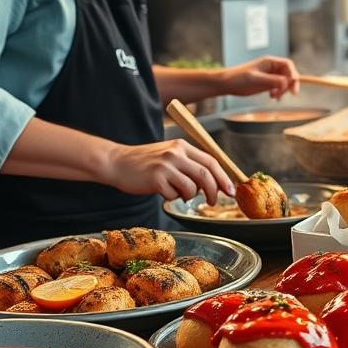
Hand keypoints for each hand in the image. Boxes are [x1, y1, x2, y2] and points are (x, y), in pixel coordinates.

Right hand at [102, 139, 233, 201]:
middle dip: (213, 191)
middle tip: (212, 201)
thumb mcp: (169, 155)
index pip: (211, 161)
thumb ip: (189, 164)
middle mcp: (175, 153)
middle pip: (205, 175)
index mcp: (181, 146)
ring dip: (188, 196)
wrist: (116, 162)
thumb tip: (212, 182)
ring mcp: (165, 166)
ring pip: (191, 188)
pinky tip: (161, 191)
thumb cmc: (144, 162)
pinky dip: (171, 198)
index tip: (231, 190)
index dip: (223, 177)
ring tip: (176, 192)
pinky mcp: (156, 179)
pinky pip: (173, 195)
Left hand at [219, 56, 299, 98]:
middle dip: (290, 84)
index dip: (293, 73)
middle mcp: (271, 68)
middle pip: (288, 74)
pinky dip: (279, 93)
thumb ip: (272, 80)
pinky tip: (272, 97)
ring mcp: (269, 76)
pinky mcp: (266, 84)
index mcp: (269, 62)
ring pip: (284, 82)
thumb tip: (286, 82)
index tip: (293, 84)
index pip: (288, 65)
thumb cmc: (238, 77)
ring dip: (284, 90)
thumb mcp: (256, 79)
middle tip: (291, 94)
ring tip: (275, 97)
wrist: (227, 84)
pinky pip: (278, 87)